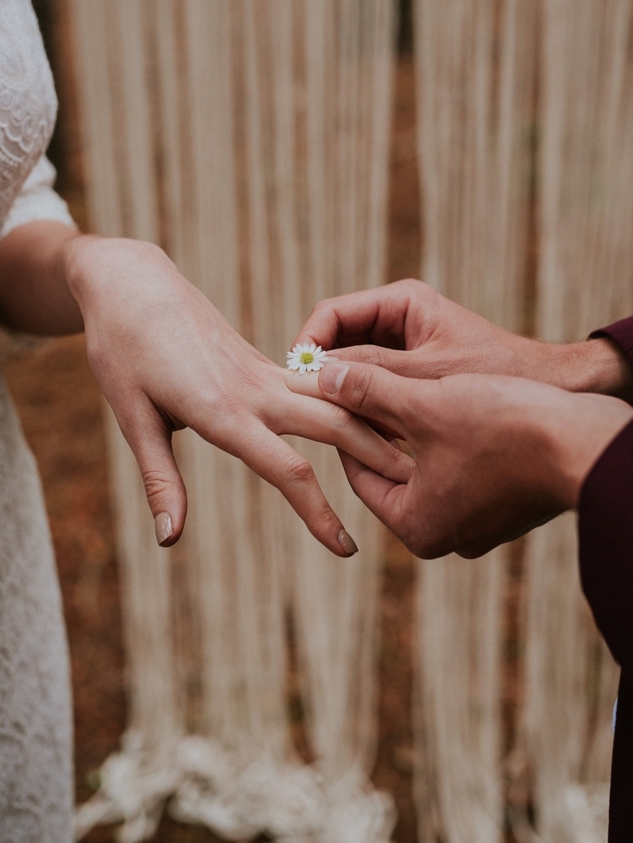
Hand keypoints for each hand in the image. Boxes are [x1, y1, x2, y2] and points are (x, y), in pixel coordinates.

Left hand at [65, 236, 412, 554]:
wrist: (129, 281)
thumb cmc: (120, 350)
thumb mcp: (132, 417)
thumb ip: (160, 479)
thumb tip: (169, 539)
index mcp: (220, 409)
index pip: (283, 469)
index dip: (317, 513)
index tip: (346, 549)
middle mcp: (252, 387)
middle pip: (333, 425)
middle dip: (378, 460)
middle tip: (422, 496)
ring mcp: (261, 369)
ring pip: (335, 399)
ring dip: (377, 426)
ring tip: (419, 457)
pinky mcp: (262, 360)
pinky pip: (318, 384)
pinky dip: (353, 404)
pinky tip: (379, 421)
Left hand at [288, 361, 632, 557]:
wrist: (592, 442)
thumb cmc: (506, 427)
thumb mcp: (424, 402)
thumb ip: (367, 389)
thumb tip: (318, 374)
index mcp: (417, 527)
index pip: (359, 473)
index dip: (345, 426)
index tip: (336, 396)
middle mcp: (446, 537)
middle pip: (393, 473)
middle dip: (381, 430)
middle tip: (362, 391)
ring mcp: (480, 526)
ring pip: (430, 469)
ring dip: (417, 431)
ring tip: (403, 392)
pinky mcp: (508, 508)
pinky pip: (462, 471)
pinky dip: (451, 442)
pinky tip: (448, 406)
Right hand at [296, 279, 632, 395]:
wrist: (552, 392)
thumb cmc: (497, 375)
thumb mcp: (425, 378)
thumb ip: (370, 375)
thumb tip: (316, 379)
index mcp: (401, 302)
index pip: (331, 314)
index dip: (308, 346)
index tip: (296, 380)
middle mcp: (397, 318)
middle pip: (337, 341)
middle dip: (322, 373)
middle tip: (305, 405)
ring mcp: (402, 345)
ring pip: (351, 367)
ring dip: (342, 393)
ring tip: (328, 422)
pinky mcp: (409, 372)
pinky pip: (372, 385)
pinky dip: (363, 406)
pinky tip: (358, 433)